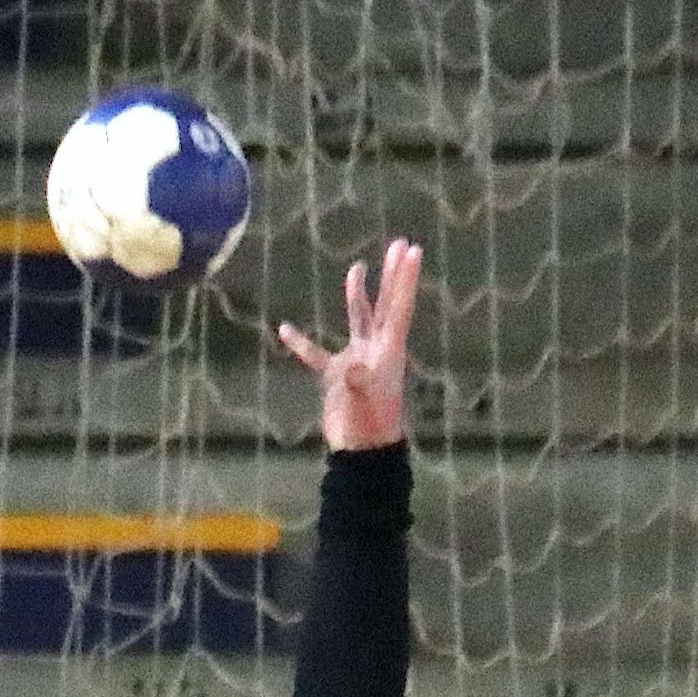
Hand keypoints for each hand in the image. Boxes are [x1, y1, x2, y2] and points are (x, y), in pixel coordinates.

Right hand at [276, 236, 423, 449]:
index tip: (412, 249)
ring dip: (357, 295)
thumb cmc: (370, 427)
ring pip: (357, 319)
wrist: (359, 452)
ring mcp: (356, 359)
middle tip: (398, 243)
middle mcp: (374, 348)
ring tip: (358, 268)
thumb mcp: (366, 402)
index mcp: (387, 350)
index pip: (398, 307)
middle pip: (383, 304)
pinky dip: (301, 343)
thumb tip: (350, 367)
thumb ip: (359, 382)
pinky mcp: (336, 375)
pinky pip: (316, 354)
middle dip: (391, 275)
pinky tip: (285, 330)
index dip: (405, 278)